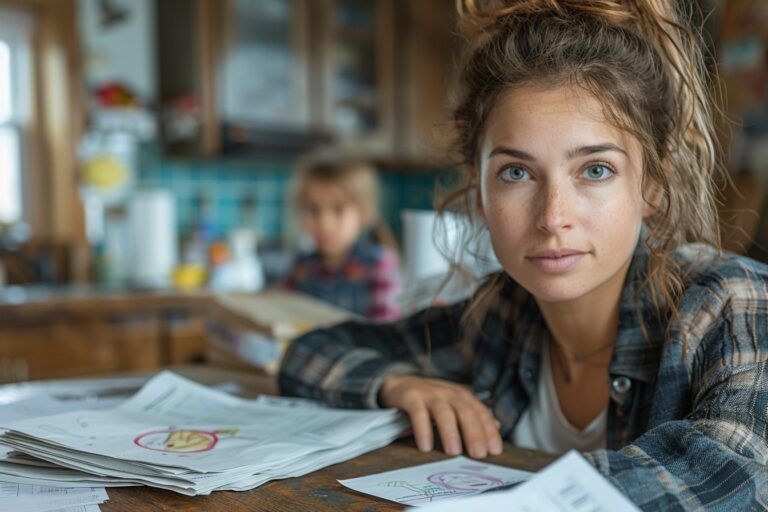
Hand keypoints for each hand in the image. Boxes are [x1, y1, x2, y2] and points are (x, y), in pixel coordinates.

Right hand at [379, 375, 502, 458]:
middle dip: (473, 433)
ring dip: (450, 432)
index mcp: (462, 396)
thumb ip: (474, 415)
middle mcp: (448, 393)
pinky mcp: (411, 397)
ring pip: (443, 412)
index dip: (489, 431)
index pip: (480, 412)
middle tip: (478, 454)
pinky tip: (426, 446)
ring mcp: (430, 394)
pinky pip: (418, 413)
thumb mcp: (454, 405)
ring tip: (453, 452)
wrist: (399, 384)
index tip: (495, 450)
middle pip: (465, 412)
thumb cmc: (431, 400)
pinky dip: (423, 429)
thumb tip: (497, 426)